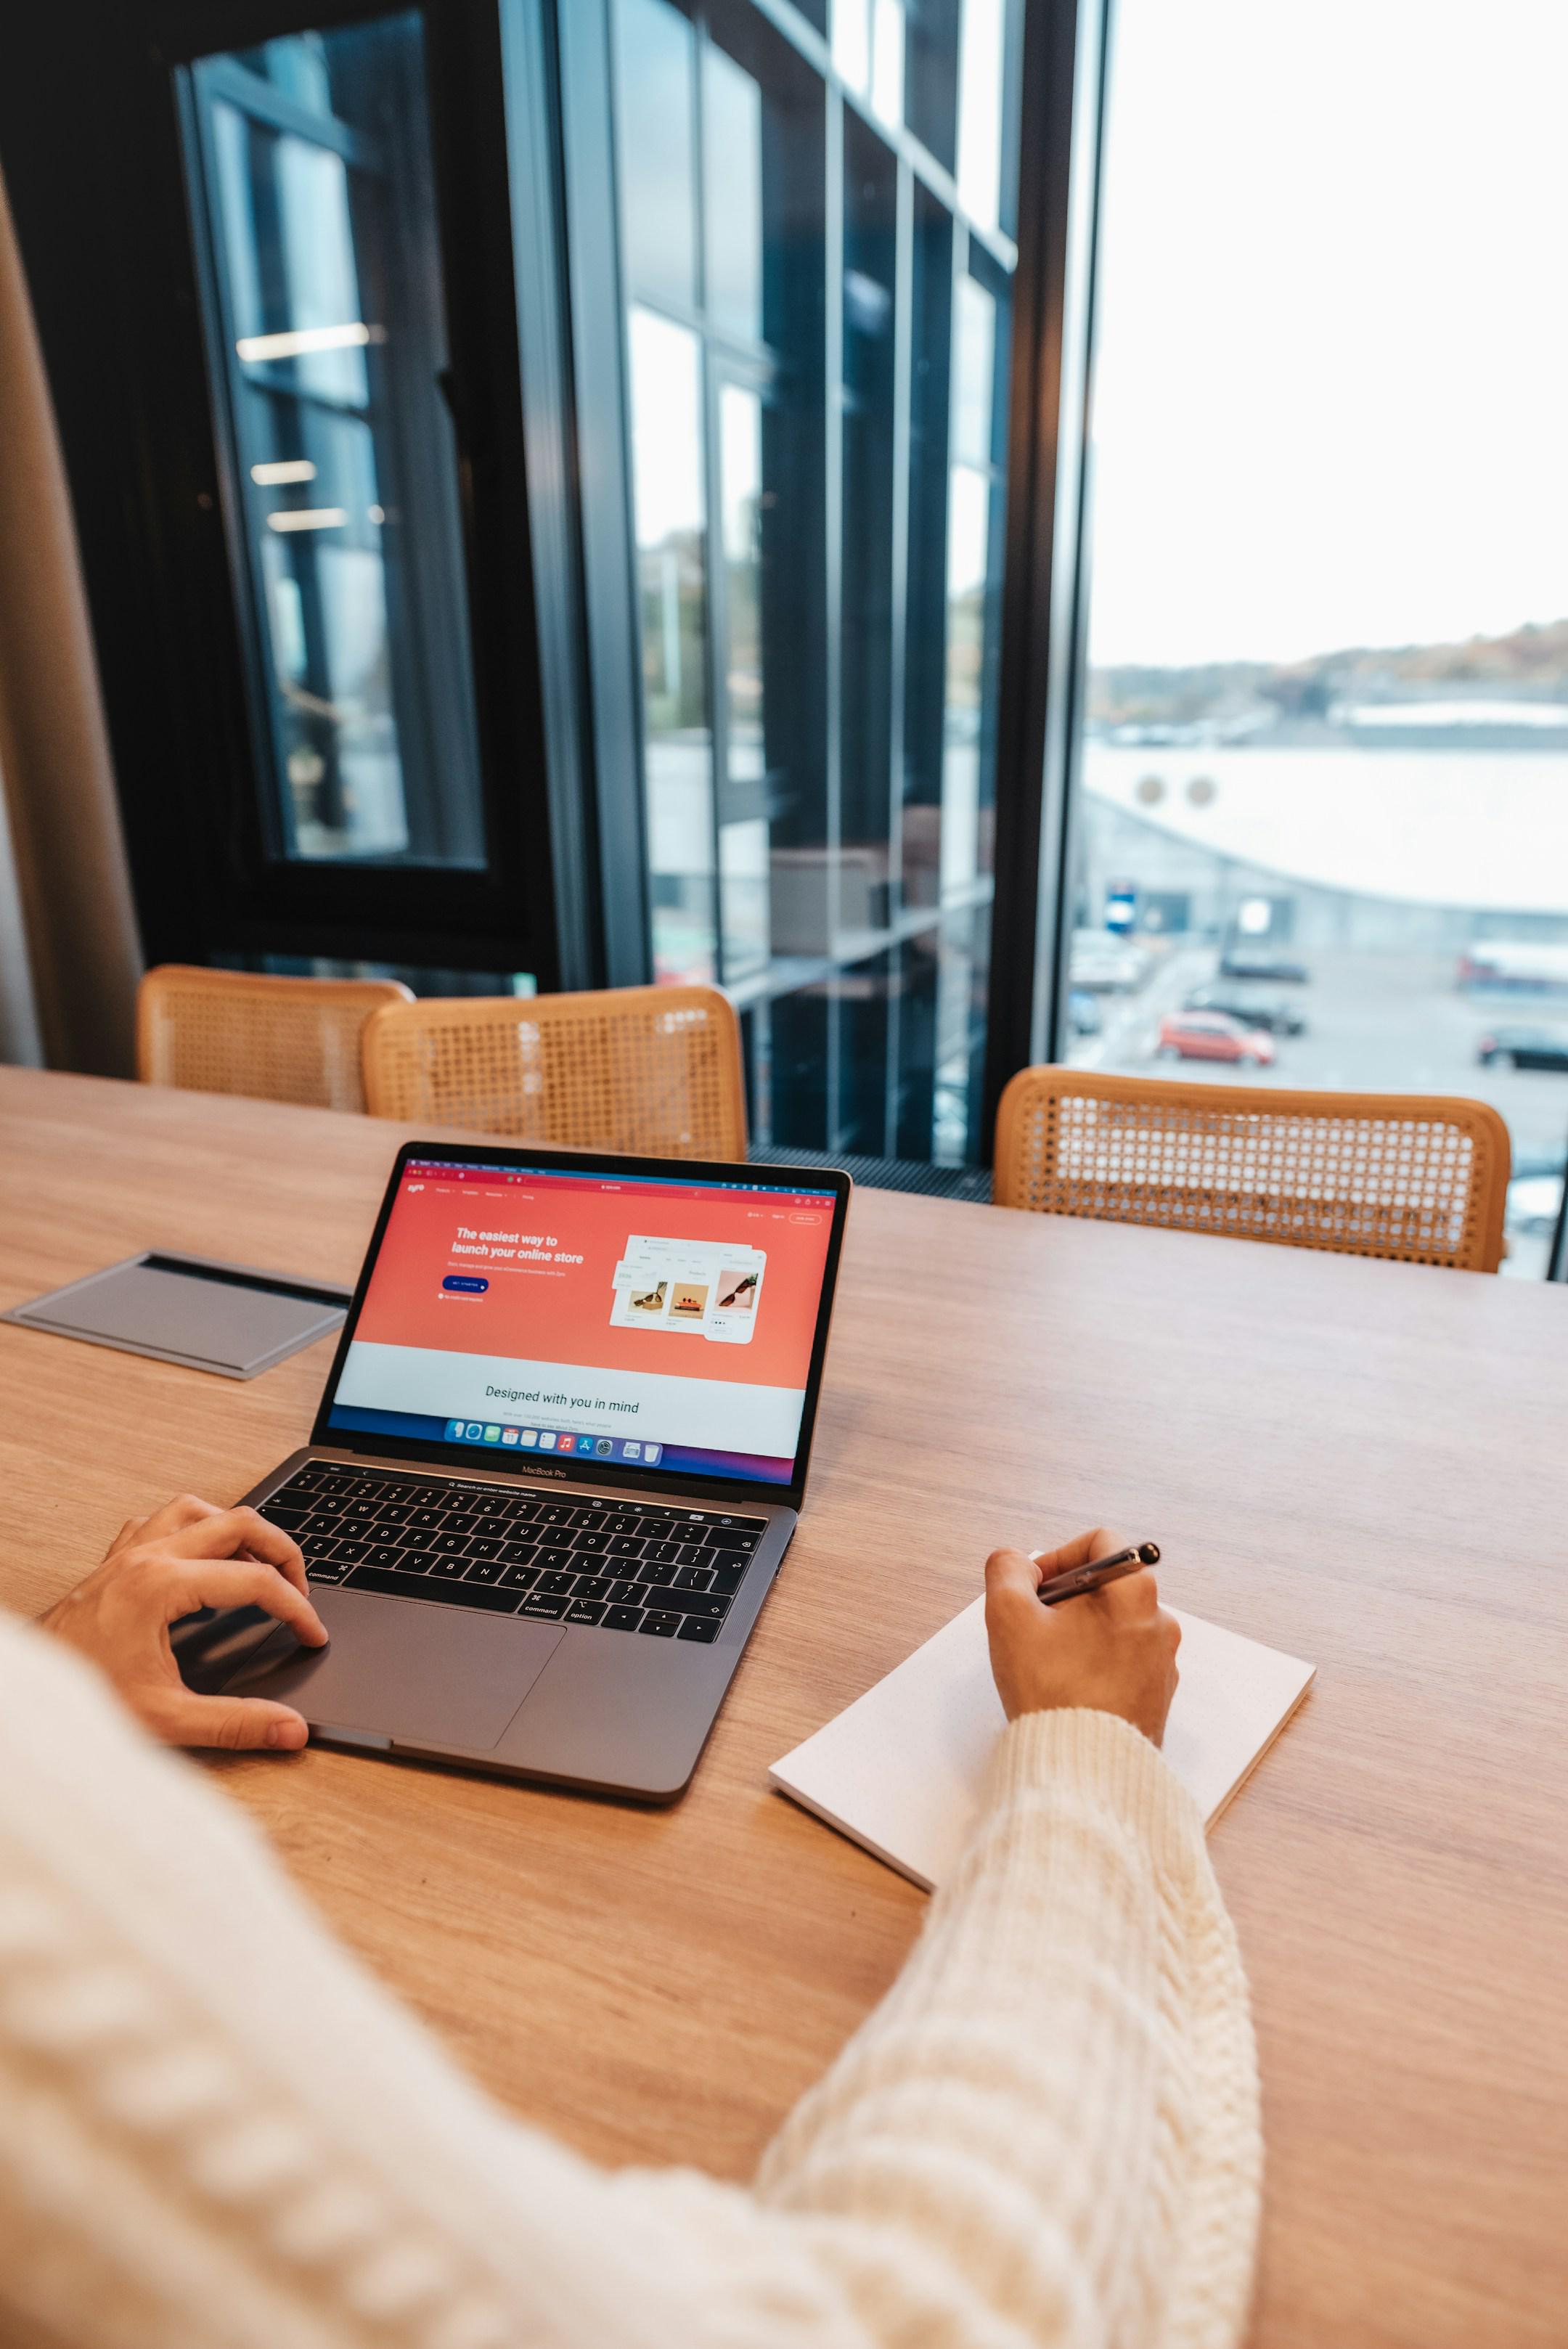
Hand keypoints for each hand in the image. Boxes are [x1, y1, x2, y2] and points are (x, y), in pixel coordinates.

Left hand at [38, 1494, 327, 1750]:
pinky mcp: (111, 1563)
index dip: (296, 1608)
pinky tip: (198, 1554)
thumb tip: (289, 1729)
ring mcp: (126, 1554)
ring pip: (199, 1509)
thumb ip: (235, 1724)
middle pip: (239, 1522)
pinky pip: (158, 1521)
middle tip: (301, 1586)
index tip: (311, 1633)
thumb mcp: (165, 1719)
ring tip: (258, 1562)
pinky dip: (190, 1528)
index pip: (255, 1582)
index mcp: (163, 1587)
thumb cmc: (80, 1699)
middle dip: (282, 1550)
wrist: (22, 1697)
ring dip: (236, 1529)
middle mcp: (147, 1558)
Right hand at [984, 1528, 1180, 1745]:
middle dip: (1063, 1600)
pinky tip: (1066, 1690)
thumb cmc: (1051, 1691)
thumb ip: (1006, 1571)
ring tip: (1046, 1664)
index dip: (1058, 1556)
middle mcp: (1161, 1624)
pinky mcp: (1155, 1699)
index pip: (1099, 1544)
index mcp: (1136, 1593)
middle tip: (1032, 1628)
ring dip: (1076, 1634)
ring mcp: (1162, 1664)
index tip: (1034, 1586)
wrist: (1084, 1770)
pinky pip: (1121, 1663)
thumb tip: (1017, 1564)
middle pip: (1105, 1588)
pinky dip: (1092, 1665)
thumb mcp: (1009, 1616)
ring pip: (1112, 1627)